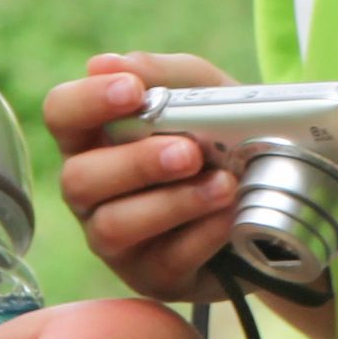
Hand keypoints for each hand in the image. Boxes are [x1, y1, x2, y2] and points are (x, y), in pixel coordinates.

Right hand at [44, 53, 244, 301]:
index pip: (61, 114)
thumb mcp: (206, 94)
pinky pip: (163, 260)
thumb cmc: (221, 139)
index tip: (133, 90)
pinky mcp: (152, 276)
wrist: (276, 198)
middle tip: (189, 151)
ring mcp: (117, 240)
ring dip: (172, 203)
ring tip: (223, 185)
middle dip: (137, 163)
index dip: (88, 101)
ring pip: (113, 227)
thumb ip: (164, 75)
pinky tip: (230, 216)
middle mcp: (93, 191)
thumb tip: (104, 62)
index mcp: (95, 138)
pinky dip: (201, 235)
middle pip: (79, 179)